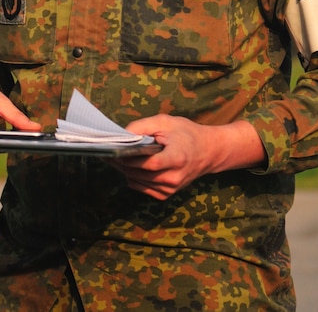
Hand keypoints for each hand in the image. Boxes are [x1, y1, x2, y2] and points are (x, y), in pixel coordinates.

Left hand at [112, 115, 266, 199]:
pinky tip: (132, 164)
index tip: (116, 149)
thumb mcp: (166, 122)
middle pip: (139, 173)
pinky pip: (141, 187)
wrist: (208, 152)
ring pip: (136, 181)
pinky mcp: (166, 194)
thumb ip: (143, 126)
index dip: (130, 158)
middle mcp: (174, 178)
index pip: (150, 163)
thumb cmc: (187, 134)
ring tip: (118, 156)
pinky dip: (133, 176)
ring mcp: (170, 189)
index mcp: (177, 158)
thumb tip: (123, 134)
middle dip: (121, 162)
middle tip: (109, 151)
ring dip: (124, 169)